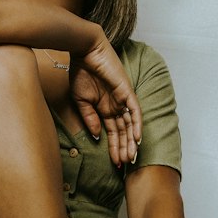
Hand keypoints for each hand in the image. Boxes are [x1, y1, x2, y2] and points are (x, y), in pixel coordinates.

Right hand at [69, 37, 141, 168]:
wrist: (85, 52)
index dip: (114, 148)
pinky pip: (135, 111)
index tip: (115, 164)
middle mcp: (116, 106)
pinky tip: (137, 139)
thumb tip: (95, 136)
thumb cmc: (81, 72)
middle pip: (123, 132)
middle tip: (124, 165)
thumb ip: (89, 118)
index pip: (113, 133)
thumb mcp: (81, 101)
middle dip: (123, 149)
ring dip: (130, 142)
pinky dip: (137, 125)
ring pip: (130, 125)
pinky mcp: (127, 92)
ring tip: (130, 157)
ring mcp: (123, 100)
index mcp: (105, 109)